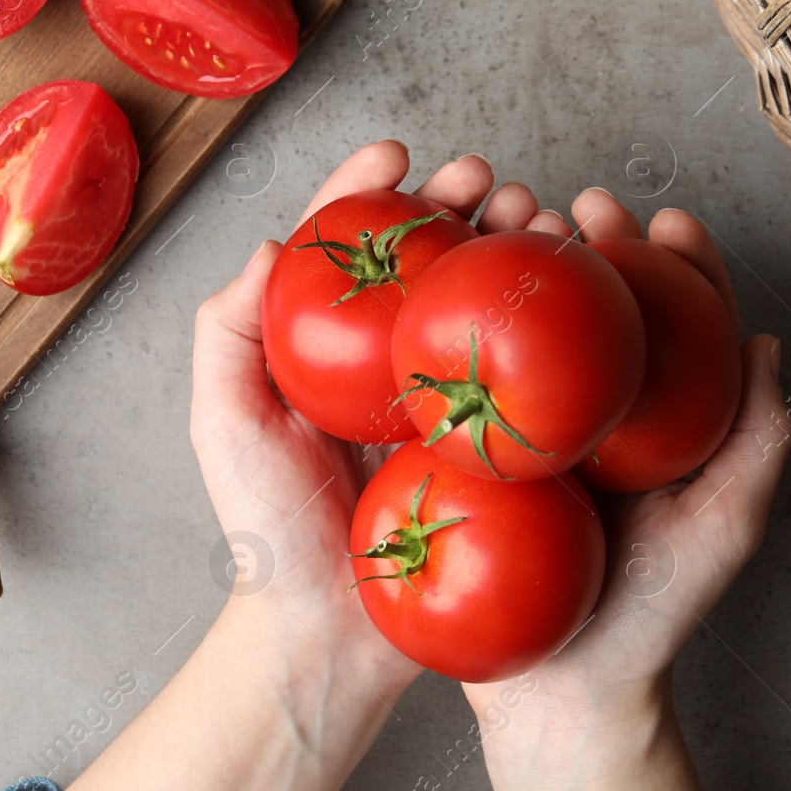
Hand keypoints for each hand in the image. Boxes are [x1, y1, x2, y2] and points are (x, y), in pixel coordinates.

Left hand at [189, 140, 552, 695]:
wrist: (328, 637)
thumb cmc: (268, 533)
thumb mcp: (222, 423)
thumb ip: (226, 331)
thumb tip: (273, 245)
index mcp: (328, 348)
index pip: (351, 246)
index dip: (371, 187)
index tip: (398, 152)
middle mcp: (391, 364)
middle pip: (430, 260)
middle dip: (464, 204)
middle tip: (489, 182)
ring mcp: (446, 405)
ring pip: (484, 305)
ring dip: (516, 249)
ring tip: (538, 220)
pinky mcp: (492, 448)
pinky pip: (525, 377)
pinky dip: (550, 329)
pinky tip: (569, 298)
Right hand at [463, 189, 789, 724]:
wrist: (562, 699)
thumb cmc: (650, 620)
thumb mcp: (722, 529)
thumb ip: (756, 439)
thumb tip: (767, 339)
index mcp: (659, 425)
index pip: (675, 324)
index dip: (675, 261)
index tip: (661, 221)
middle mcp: (596, 422)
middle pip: (596, 312)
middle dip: (589, 243)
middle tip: (576, 207)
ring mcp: (531, 440)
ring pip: (529, 335)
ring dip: (523, 271)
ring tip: (513, 226)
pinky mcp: (473, 464)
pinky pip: (466, 388)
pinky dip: (458, 333)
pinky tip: (447, 296)